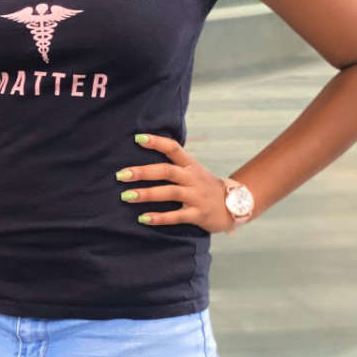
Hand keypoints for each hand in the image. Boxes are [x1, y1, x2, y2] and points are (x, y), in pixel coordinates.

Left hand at [115, 133, 234, 233]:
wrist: (236, 206)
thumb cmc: (205, 187)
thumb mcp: (194, 171)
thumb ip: (174, 164)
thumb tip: (146, 152)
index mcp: (190, 165)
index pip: (173, 148)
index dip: (156, 142)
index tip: (137, 138)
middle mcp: (193, 178)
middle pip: (166, 171)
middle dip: (142, 172)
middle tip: (121, 174)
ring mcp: (196, 196)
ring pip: (169, 192)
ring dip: (146, 194)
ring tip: (126, 196)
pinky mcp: (198, 214)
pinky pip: (177, 216)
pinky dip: (159, 217)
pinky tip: (143, 218)